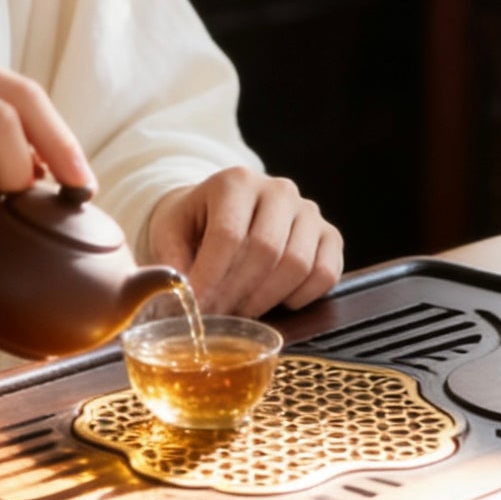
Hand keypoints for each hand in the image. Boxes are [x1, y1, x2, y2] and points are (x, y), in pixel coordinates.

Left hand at [144, 168, 342, 316]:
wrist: (222, 209)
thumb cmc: (195, 222)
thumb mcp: (171, 232)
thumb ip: (173, 262)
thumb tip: (180, 300)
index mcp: (236, 181)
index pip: (228, 234)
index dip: (212, 277)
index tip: (196, 308)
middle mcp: (277, 189)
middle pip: (265, 250)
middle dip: (237, 293)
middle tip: (216, 318)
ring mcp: (308, 211)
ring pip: (297, 265)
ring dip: (265, 300)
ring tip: (238, 311)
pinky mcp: (329, 234)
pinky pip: (325, 274)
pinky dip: (301, 297)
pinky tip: (274, 301)